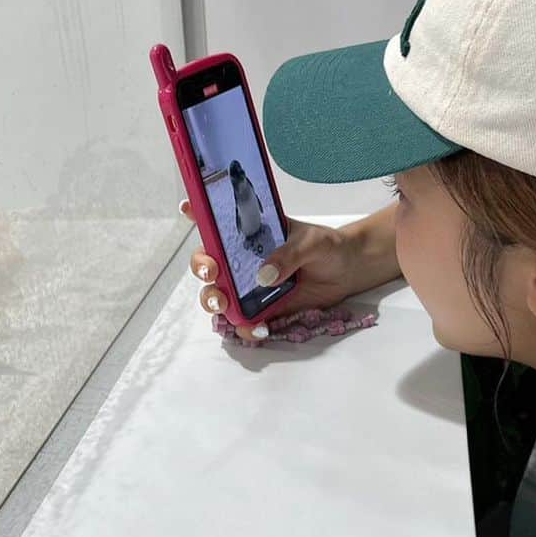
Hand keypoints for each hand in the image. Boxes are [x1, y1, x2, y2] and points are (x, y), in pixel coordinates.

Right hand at [180, 198, 357, 341]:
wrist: (348, 272)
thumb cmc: (327, 247)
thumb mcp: (311, 243)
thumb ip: (288, 255)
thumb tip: (264, 276)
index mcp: (249, 235)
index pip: (218, 221)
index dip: (197, 213)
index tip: (187, 207)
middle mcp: (242, 260)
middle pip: (207, 264)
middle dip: (202, 268)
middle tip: (213, 273)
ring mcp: (249, 286)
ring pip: (218, 295)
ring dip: (214, 301)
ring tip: (225, 306)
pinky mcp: (262, 309)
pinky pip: (243, 321)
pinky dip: (245, 327)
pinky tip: (258, 329)